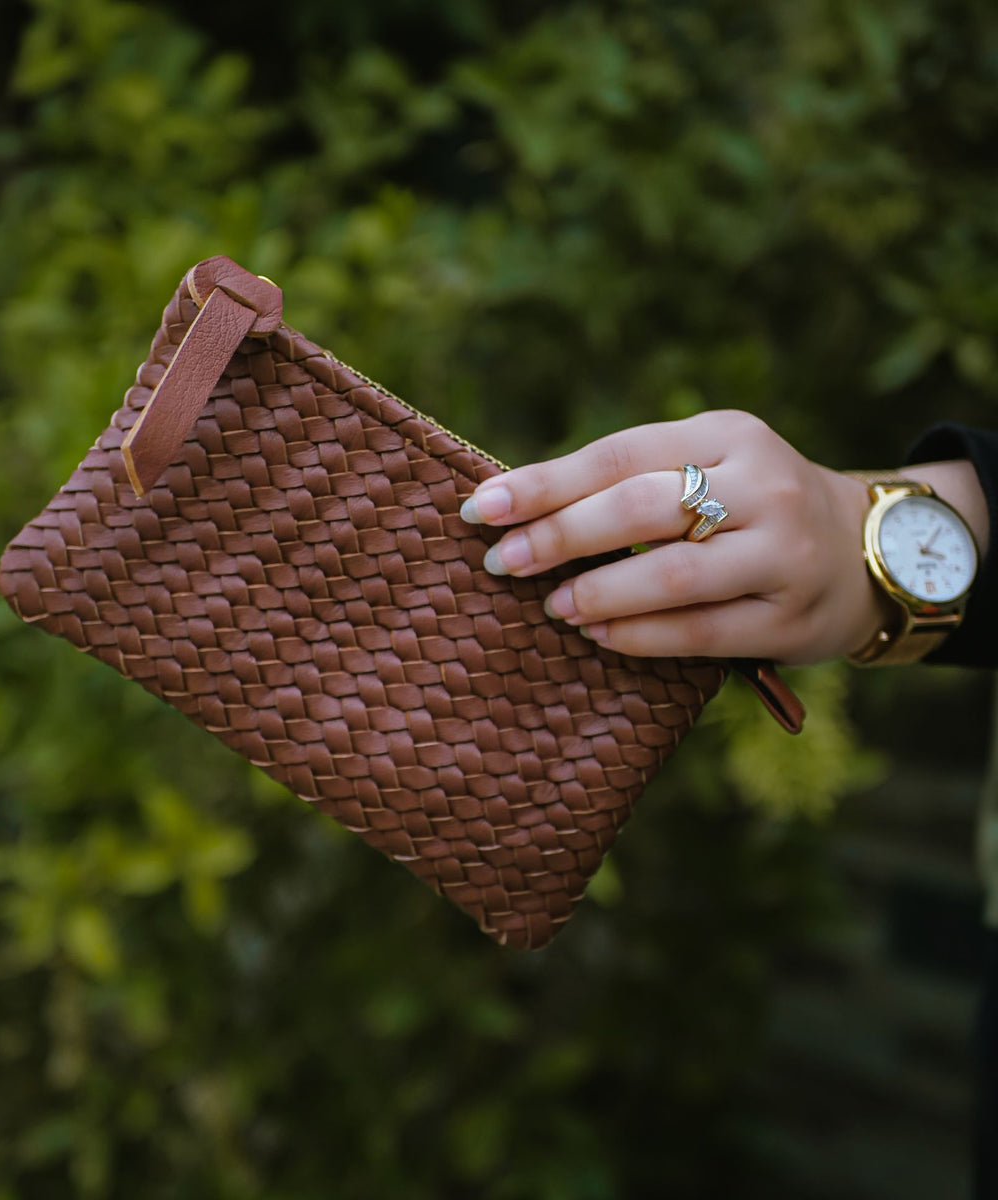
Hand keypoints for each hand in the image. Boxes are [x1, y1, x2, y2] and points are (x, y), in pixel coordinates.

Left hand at [458, 410, 884, 664]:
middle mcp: (761, 484)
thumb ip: (629, 480)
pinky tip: (599, 634)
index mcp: (726, 434)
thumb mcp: (706, 465)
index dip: (543, 484)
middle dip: (560, 536)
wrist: (867, 549)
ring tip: (551, 605)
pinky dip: (641, 635)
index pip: (618, 455)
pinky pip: (702, 630)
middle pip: (640, 507)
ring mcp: (783, 551)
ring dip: (599, 591)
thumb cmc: (751, 505)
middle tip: (501, 563)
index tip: (481, 509)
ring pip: (673, 573)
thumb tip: (516, 507)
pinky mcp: (792, 616)